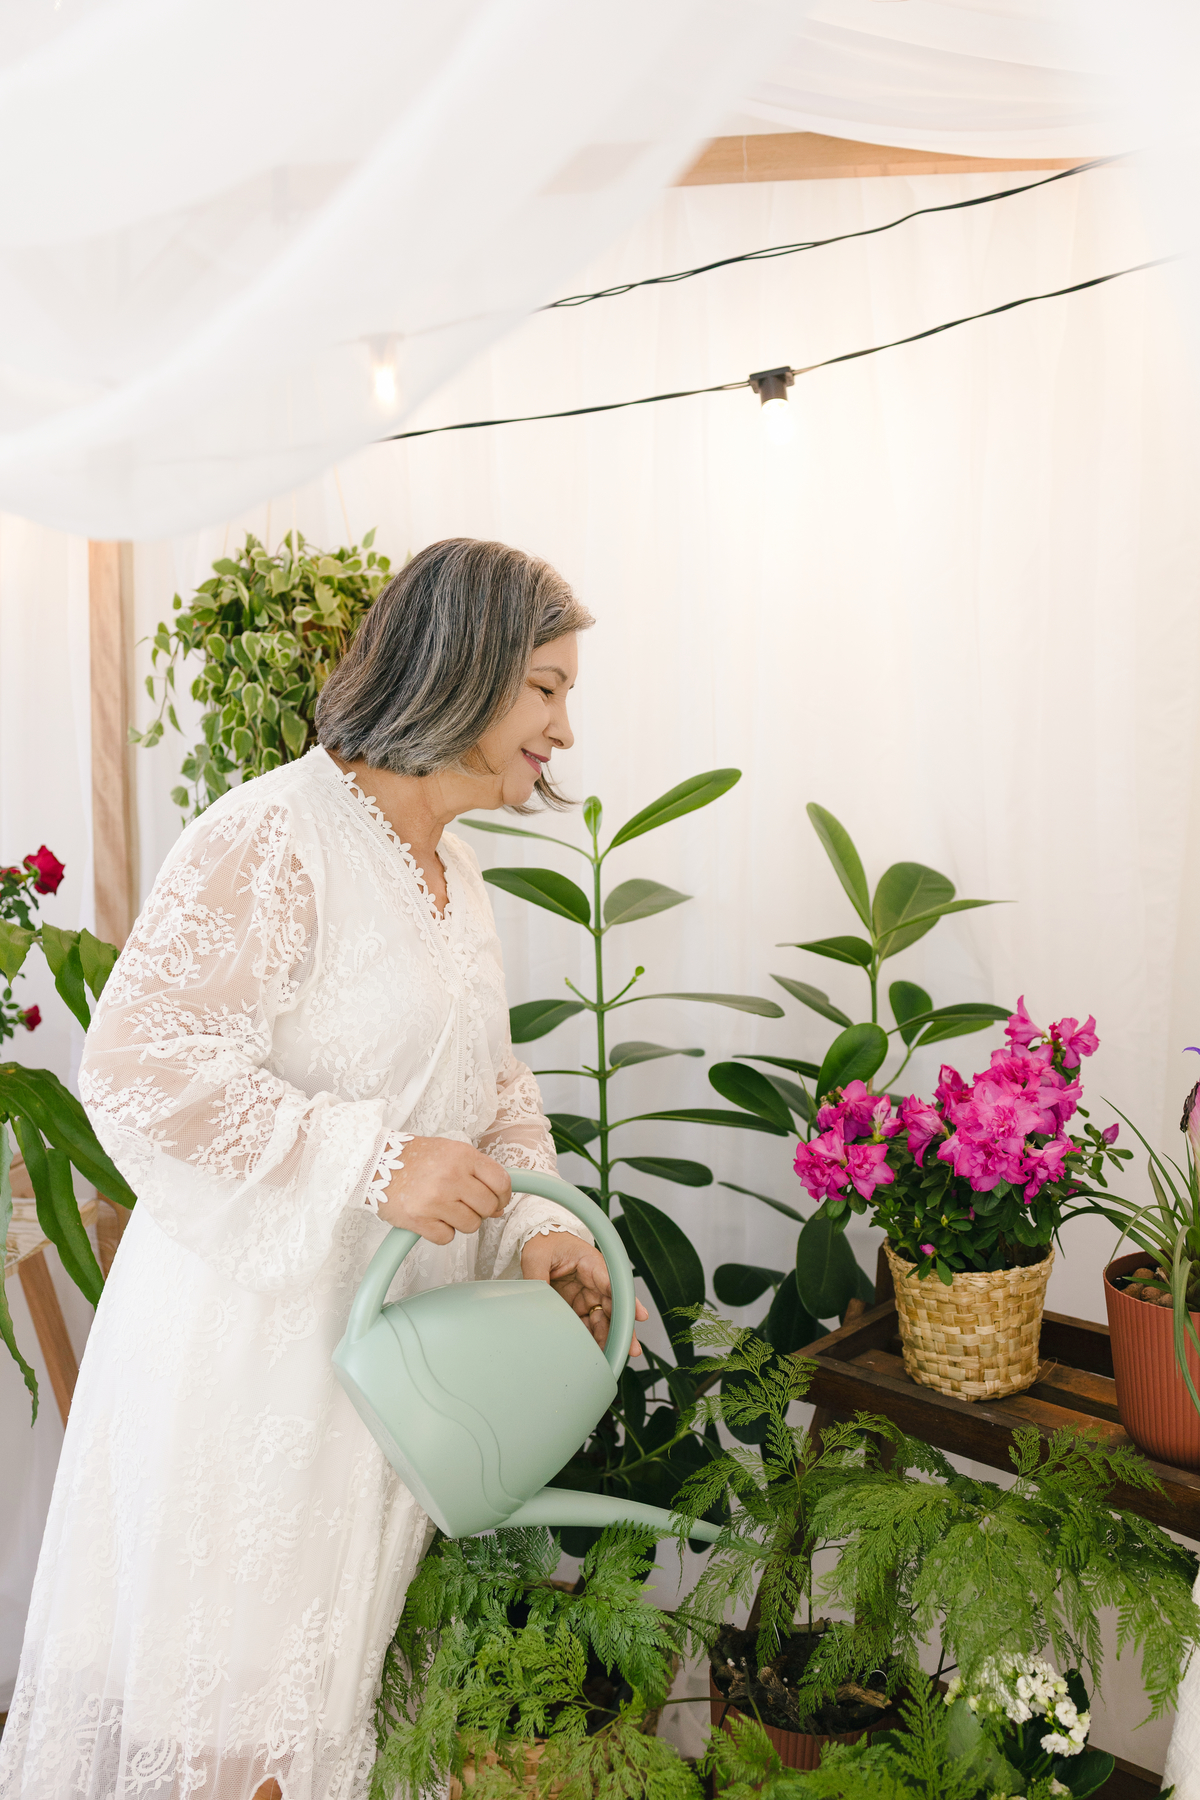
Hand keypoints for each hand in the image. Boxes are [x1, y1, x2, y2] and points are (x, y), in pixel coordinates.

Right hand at [376, 1137, 510, 1243]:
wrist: (374, 1162)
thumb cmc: (414, 1157)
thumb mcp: (450, 1151)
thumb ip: (476, 1173)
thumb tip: (499, 1206)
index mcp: (462, 1156)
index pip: (501, 1182)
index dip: (503, 1196)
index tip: (497, 1201)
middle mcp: (451, 1176)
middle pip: (487, 1207)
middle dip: (481, 1210)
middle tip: (465, 1205)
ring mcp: (435, 1199)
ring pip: (470, 1225)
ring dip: (460, 1222)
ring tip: (444, 1209)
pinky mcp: (418, 1219)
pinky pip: (447, 1237)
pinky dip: (441, 1231)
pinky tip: (430, 1217)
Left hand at [520, 1232, 647, 1356]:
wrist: (542, 1239)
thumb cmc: (545, 1243)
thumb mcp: (536, 1257)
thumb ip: (538, 1278)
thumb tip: (537, 1300)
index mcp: (590, 1263)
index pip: (612, 1283)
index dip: (626, 1300)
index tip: (639, 1315)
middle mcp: (595, 1281)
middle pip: (615, 1306)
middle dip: (624, 1328)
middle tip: (632, 1348)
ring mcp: (588, 1295)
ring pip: (605, 1319)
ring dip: (610, 1337)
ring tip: (613, 1357)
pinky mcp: (579, 1305)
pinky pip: (589, 1324)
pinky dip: (593, 1339)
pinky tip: (595, 1353)